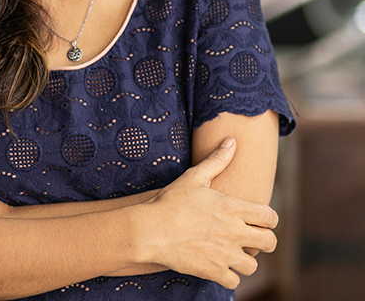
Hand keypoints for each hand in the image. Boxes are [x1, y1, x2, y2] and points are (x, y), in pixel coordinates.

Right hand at [139, 138, 277, 288]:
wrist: (150, 229)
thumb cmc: (171, 201)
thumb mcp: (194, 177)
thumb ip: (217, 160)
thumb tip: (232, 141)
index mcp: (232, 208)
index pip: (270, 217)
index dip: (267, 218)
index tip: (257, 218)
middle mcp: (234, 232)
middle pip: (270, 242)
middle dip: (264, 240)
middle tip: (250, 237)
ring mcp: (225, 254)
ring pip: (253, 265)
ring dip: (244, 259)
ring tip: (231, 251)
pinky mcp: (214, 272)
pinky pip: (234, 280)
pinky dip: (228, 274)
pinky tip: (217, 264)